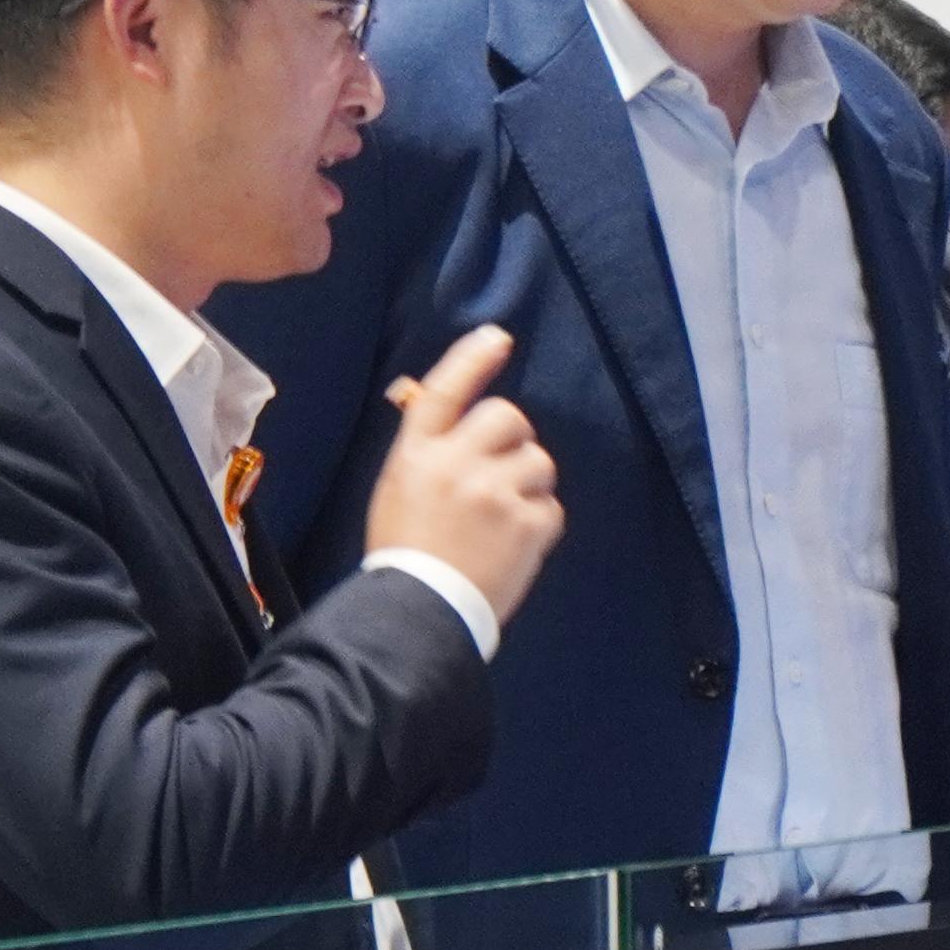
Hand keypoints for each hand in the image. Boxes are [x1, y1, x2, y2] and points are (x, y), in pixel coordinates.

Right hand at [366, 325, 563, 622]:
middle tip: (502, 470)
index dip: (472, 359)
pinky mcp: (526, 525)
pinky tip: (514, 544)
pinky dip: (539, 524)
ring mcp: (495, 493)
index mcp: (417, 454)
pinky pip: (551, 507)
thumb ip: (429, 451)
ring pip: (537, 461)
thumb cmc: (405, 552)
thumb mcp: (398, 489)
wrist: (421, 612)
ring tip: (504, 518)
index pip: (445, 390)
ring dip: (529, 483)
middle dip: (513, 438)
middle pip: (508, 417)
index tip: (498, 338)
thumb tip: (458, 420)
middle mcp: (457, 464)